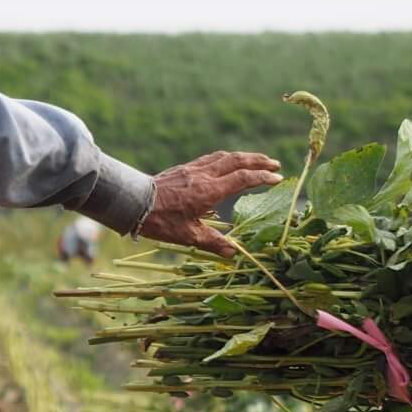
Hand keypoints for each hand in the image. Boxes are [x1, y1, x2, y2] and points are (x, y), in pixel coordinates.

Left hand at [139, 151, 285, 256]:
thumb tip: (234, 254)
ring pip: (224, 156)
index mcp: (209, 191)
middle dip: (258, 161)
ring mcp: (193, 169)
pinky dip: (225, 158)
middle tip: (275, 164)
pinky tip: (227, 162)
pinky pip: (210, 158)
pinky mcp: (184, 168)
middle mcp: (204, 176)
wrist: (133, 203)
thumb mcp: (188, 235)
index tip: (277, 178)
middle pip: (237, 161)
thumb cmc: (160, 221)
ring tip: (257, 160)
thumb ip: (213, 243)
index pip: (242, 179)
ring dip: (243, 156)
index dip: (262, 177)